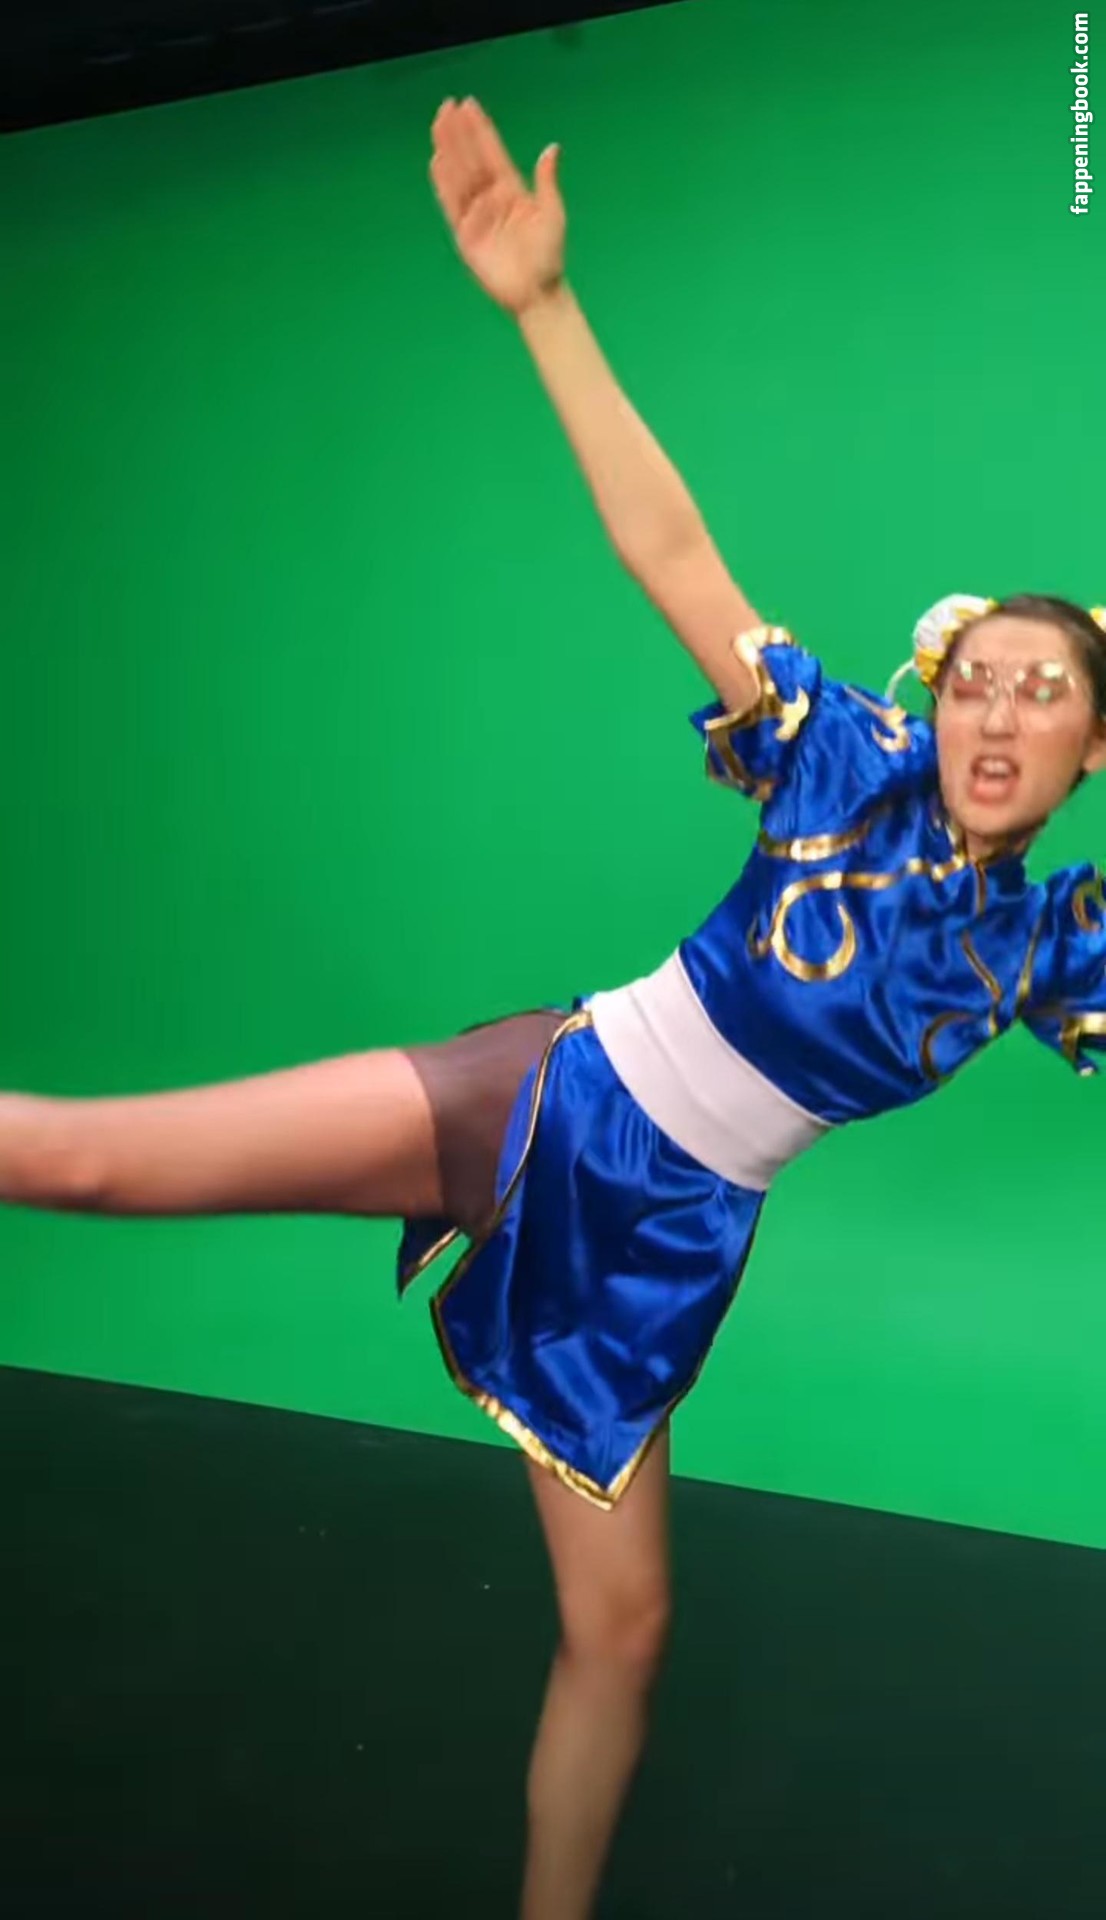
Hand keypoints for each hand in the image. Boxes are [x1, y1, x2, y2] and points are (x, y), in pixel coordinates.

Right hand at [429, 97, 564, 314]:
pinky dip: (444, 184)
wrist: (537, 293)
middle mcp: (491, 199)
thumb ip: (546, 181)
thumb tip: (552, 149)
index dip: (481, 130)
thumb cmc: (549, 257)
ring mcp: (476, 216)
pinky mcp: (465, 236)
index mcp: (512, 190)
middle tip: (448, 105)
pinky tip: (437, 161)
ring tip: (439, 124)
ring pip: (459, 176)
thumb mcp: (553, 214)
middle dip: (459, 133)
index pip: (492, 153)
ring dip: (449, 150)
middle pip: (471, 159)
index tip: (469, 105)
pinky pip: (452, 205)